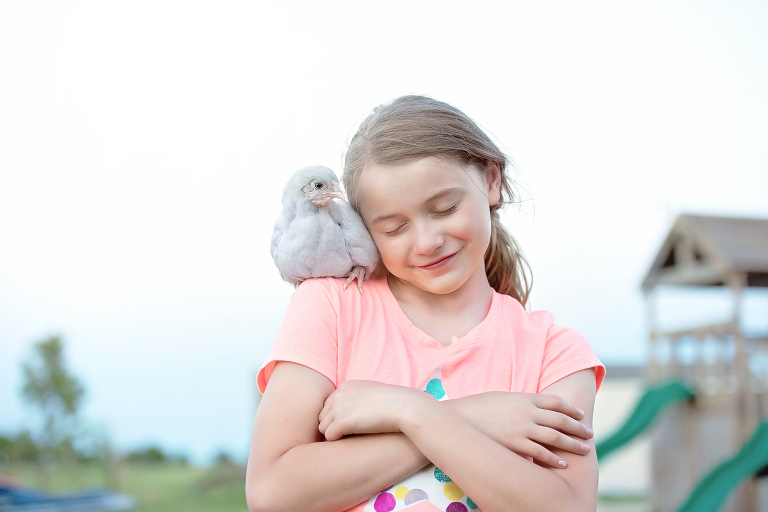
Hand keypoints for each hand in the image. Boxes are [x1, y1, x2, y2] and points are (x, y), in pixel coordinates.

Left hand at [318, 380, 427, 440]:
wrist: (404, 407)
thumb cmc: (394, 403)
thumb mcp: (372, 394)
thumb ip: (358, 399)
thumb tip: (353, 413)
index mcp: (345, 387)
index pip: (328, 405)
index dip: (337, 418)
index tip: (348, 425)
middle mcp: (338, 395)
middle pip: (323, 417)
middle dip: (333, 426)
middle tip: (348, 435)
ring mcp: (338, 408)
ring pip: (324, 428)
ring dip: (335, 434)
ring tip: (351, 437)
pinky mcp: (341, 422)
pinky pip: (329, 436)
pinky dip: (338, 440)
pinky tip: (352, 440)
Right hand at [449, 392, 592, 467]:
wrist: (460, 418)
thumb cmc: (479, 408)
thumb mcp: (503, 399)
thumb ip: (520, 404)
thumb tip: (533, 410)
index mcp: (524, 398)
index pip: (555, 402)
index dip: (570, 409)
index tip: (580, 415)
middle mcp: (527, 412)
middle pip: (560, 419)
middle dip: (577, 427)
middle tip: (589, 434)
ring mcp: (522, 428)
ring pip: (555, 437)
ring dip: (572, 444)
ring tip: (584, 449)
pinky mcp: (515, 444)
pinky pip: (540, 452)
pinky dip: (554, 458)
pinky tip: (563, 463)